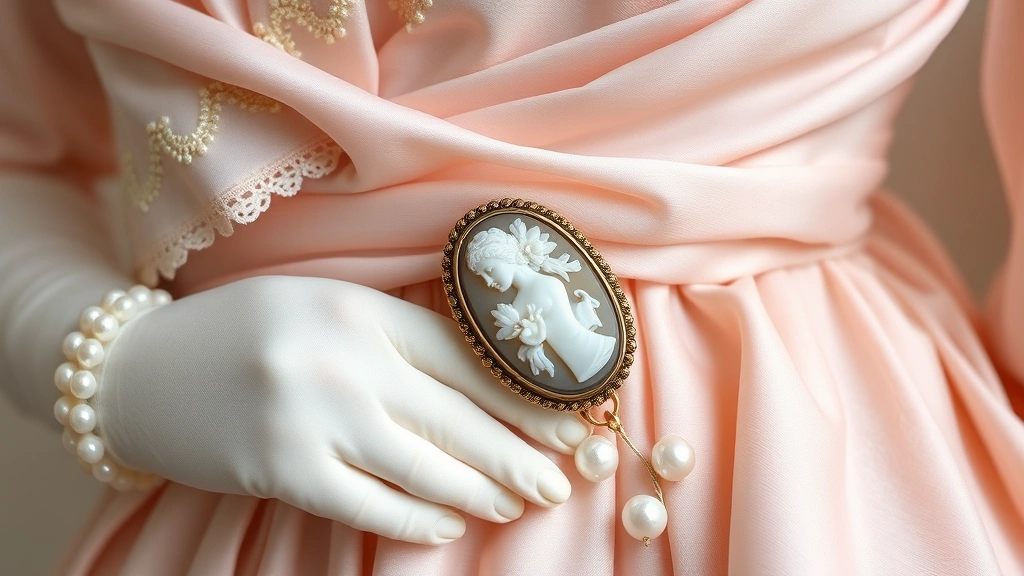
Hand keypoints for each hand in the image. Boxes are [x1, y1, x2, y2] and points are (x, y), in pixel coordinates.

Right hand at [94, 276, 592, 543]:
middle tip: (561, 479)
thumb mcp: (324, 309)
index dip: (525, 397)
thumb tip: (481, 384)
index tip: (567, 422)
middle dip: (519, 454)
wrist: (139, 369)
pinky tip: (448, 524)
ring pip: (424, 465)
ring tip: (517, 503)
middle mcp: (345, 358)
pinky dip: (416, 518)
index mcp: (361, 309)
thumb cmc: (244, 333)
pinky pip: (370, 504)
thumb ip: (394, 337)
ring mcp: (313, 415)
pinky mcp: (283, 468)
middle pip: (458, 416)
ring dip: (481, 490)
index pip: (467, 357)